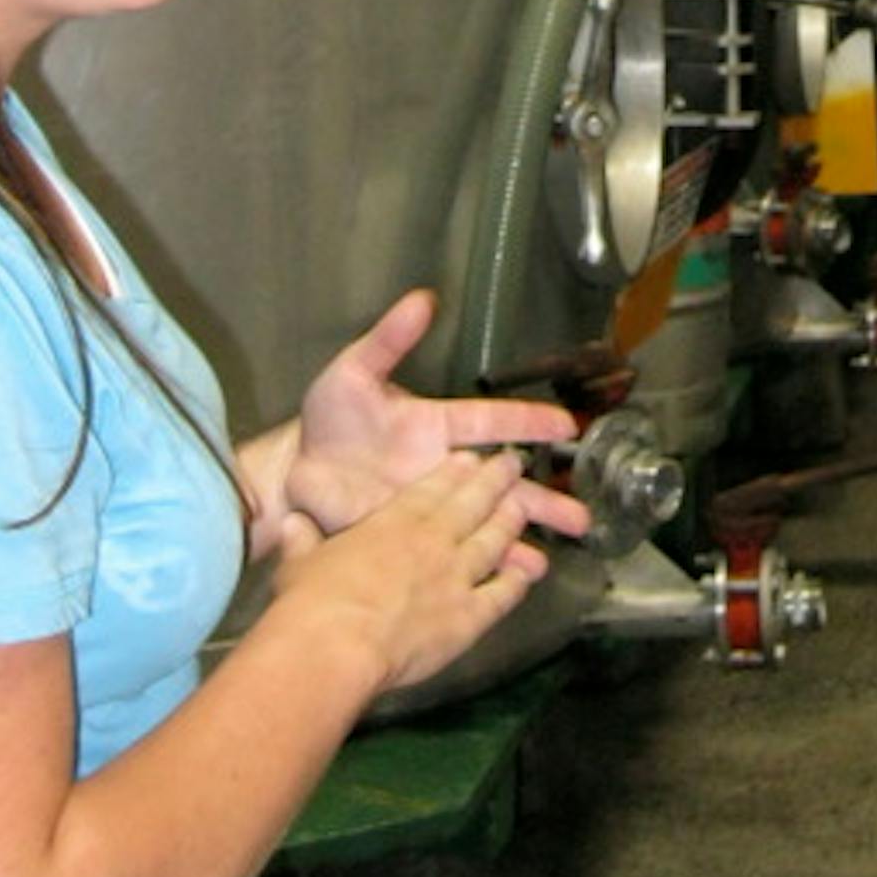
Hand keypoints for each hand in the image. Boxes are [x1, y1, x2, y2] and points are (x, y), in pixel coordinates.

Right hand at [270, 449, 567, 694]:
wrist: (335, 646)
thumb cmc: (312, 603)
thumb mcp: (299, 562)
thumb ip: (301, 541)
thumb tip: (291, 526)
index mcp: (393, 521)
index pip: (433, 487)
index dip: (455, 470)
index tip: (470, 457)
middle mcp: (432, 541)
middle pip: (473, 502)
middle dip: (495, 479)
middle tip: (513, 463)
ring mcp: (455, 577)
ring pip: (494, 539)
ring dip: (512, 520)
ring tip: (526, 506)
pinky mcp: (468, 618)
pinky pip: (502, 594)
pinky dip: (517, 581)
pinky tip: (529, 572)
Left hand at [284, 289, 584, 539]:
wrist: (294, 475)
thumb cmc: (329, 421)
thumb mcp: (354, 372)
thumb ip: (389, 339)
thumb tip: (421, 299)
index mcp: (437, 426)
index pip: (491, 421)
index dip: (528, 422)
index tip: (567, 427)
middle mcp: (444, 469)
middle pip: (505, 483)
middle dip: (544, 495)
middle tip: (582, 511)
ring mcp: (432, 508)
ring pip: (489, 524)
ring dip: (526, 536)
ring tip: (563, 550)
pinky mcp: (414, 539)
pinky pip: (458, 555)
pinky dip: (489, 567)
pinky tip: (517, 577)